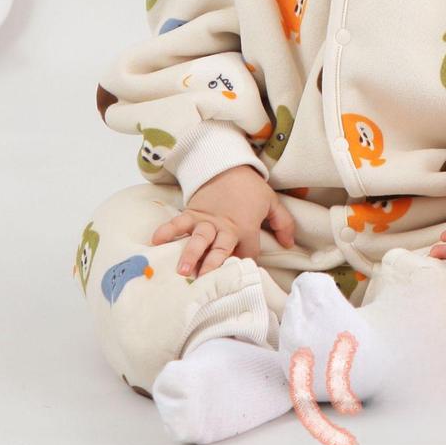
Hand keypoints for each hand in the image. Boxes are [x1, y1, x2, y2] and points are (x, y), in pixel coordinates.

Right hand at [150, 165, 295, 278]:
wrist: (228, 163)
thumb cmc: (250, 187)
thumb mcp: (271, 202)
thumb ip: (283, 223)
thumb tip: (290, 244)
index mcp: (246, 227)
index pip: (247, 254)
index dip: (244, 266)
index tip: (239, 278)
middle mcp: (225, 227)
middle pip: (220, 250)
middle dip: (213, 266)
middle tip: (204, 281)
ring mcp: (207, 221)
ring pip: (198, 239)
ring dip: (190, 254)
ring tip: (181, 270)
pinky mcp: (193, 212)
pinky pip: (178, 222)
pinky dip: (167, 231)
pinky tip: (155, 242)